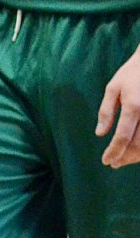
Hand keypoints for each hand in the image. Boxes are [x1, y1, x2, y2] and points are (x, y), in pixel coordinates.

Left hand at [97, 48, 139, 166]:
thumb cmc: (132, 73)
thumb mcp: (113, 88)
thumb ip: (106, 111)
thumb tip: (100, 134)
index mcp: (134, 106)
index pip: (123, 137)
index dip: (114, 151)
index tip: (106, 161)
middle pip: (138, 145)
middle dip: (124, 157)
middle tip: (113, 164)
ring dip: (137, 156)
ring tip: (124, 160)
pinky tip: (137, 151)